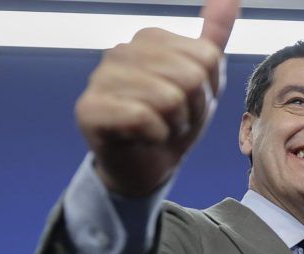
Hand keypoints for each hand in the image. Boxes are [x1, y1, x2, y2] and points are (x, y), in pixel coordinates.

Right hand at [75, 0, 238, 195]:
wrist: (147, 165)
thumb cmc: (174, 120)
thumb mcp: (203, 80)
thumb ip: (214, 38)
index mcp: (149, 38)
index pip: (208, 58)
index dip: (208, 90)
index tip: (189, 102)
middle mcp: (121, 50)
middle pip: (191, 77)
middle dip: (192, 109)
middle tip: (174, 120)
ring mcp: (100, 77)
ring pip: (169, 98)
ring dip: (174, 125)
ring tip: (160, 128)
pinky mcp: (89, 109)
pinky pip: (144, 118)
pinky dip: (155, 136)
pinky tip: (143, 138)